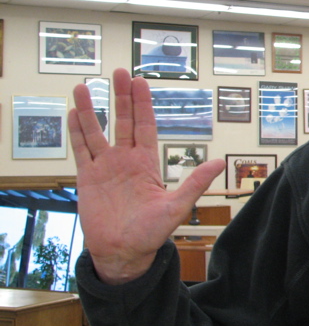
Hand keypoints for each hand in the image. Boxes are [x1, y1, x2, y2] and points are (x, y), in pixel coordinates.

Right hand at [68, 68, 224, 284]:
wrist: (124, 253)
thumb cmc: (152, 233)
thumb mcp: (177, 206)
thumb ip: (195, 183)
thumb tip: (218, 163)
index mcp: (147, 163)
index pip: (145, 125)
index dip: (142, 104)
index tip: (140, 82)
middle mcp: (125, 160)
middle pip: (122, 121)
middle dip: (120, 97)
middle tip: (118, 72)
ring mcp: (105, 168)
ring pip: (96, 131)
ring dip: (90, 110)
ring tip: (85, 86)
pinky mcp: (87, 179)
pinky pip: (81, 150)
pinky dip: (77, 132)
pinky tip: (73, 113)